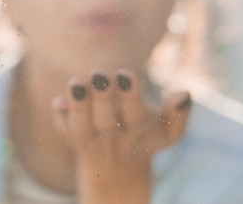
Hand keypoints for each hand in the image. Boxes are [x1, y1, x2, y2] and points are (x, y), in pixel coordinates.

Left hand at [51, 70, 191, 203]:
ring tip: (75, 83)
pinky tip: (58, 101)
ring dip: (77, 105)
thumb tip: (184, 93)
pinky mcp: (71, 138)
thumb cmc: (145, 136)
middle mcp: (111, 136)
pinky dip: (59, 115)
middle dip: (102, 96)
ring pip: (80, 126)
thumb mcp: (168, 132)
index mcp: (137, 130)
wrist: (117, 168)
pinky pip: (63, 129)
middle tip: (99, 73)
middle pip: (105, 120)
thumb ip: (178, 114)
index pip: (134, 114)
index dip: (130, 95)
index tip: (124, 74)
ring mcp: (89, 139)